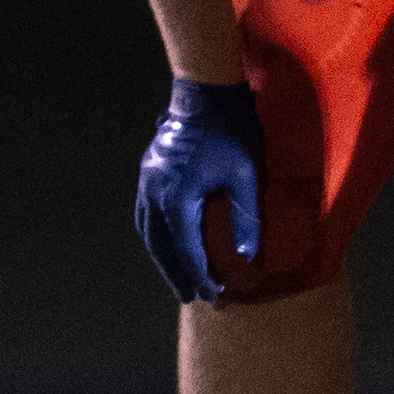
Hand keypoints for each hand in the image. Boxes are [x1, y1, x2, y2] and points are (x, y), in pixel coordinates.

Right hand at [134, 78, 262, 302]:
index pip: (188, 248)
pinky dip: (154, 235)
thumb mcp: (248, 176)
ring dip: (162, 257)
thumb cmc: (233, 134)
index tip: (214, 296)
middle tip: (192, 297)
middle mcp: (156, 191)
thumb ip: (247, 218)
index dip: (202, 275)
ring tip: (177, 278)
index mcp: (179, 195)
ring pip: (149, 231)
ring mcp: (148, 180)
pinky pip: (145, 213)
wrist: (206, 96)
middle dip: (177, 273)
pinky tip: (164, 244)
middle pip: (162, 245)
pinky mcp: (148, 172)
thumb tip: (246, 257)